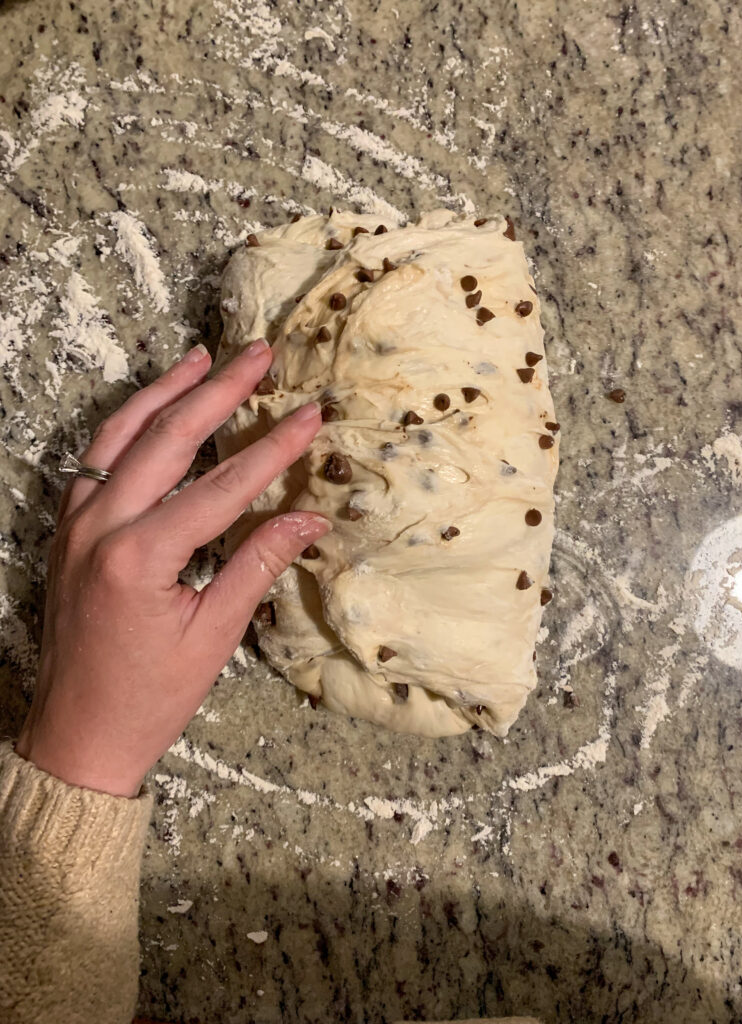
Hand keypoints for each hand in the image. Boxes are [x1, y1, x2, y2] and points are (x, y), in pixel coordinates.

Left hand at [14, 340, 328, 797]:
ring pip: (119, 435)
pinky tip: (153, 409)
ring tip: (204, 357)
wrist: (75, 737)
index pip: (220, 486)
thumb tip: (309, 516)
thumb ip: (258, 564)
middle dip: (217, 391)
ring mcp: (74, 524)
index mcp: (138, 557)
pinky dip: (127, 425)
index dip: (272, 449)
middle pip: (166, 438)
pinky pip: (95, 460)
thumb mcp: (213, 635)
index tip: (311, 414)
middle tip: (258, 354)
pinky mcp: (65, 531)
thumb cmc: (148, 698)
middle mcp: (98, 527)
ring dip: (164, 392)